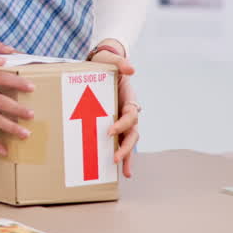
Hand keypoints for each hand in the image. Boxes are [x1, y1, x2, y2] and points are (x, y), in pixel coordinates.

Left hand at [88, 43, 139, 177]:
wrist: (100, 64)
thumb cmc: (105, 62)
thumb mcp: (111, 59)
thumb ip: (120, 62)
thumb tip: (131, 69)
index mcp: (129, 99)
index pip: (130, 115)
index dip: (123, 124)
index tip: (110, 130)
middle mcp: (127, 112)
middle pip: (132, 133)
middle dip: (126, 147)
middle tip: (115, 157)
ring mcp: (121, 119)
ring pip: (128, 141)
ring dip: (127, 156)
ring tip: (125, 172)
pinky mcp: (112, 123)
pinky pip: (118, 140)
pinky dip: (121, 155)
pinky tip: (120, 170)